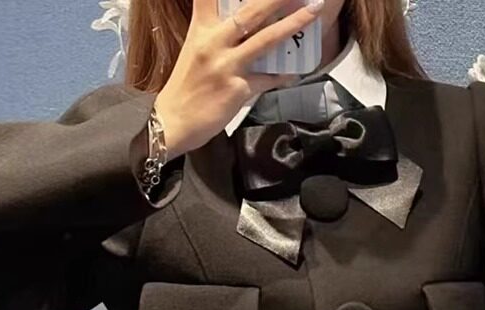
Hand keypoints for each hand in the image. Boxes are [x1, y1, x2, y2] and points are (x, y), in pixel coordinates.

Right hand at [154, 0, 324, 158]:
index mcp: (200, 30)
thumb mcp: (195, 52)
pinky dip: (283, 75)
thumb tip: (245, 27)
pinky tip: (295, 71)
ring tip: (312, 11)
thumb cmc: (185, 89)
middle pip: (250, 11)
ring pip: (265, 39)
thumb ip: (216, 36)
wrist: (172, 122)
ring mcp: (227, 66)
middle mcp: (214, 43)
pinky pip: (268, 79)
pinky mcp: (238, 89)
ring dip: (293, 24)